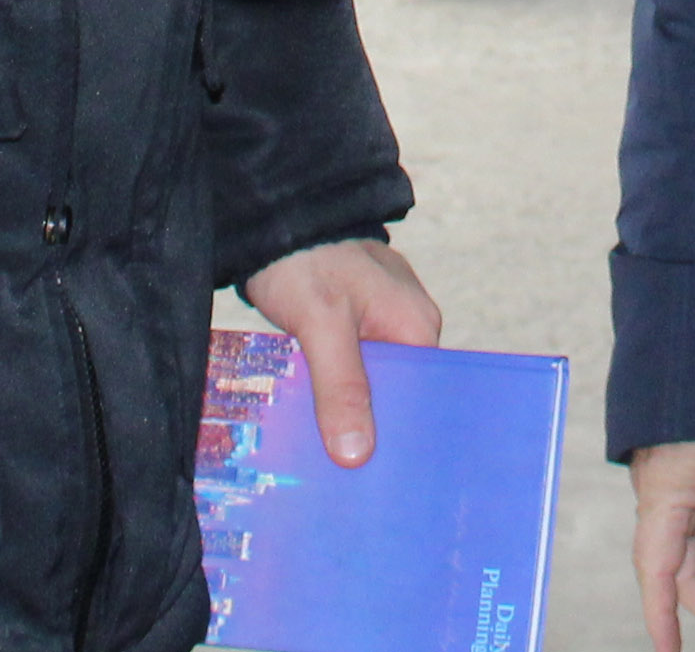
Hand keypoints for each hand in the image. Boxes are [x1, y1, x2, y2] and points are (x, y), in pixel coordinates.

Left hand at [241, 238, 441, 465]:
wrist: (273, 216)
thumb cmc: (306, 260)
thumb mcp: (322, 325)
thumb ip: (341, 387)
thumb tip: (356, 456)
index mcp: (417, 326)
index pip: (422, 399)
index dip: (400, 437)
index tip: (378, 478)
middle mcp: (407, 326)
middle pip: (395, 395)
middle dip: (369, 430)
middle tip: (342, 479)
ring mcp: (379, 323)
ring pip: (368, 385)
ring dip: (345, 411)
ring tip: (323, 460)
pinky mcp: (351, 324)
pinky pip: (349, 369)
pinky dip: (331, 390)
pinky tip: (310, 418)